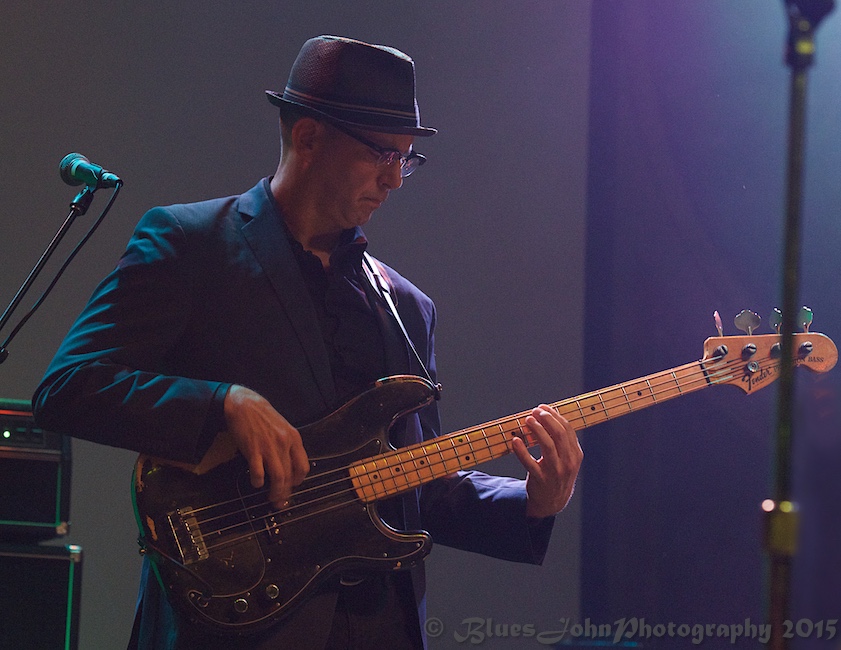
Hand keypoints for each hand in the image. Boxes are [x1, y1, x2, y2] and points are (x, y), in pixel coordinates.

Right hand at [223, 385, 309, 507]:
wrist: (243, 404)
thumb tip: (289, 465)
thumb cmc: (262, 417)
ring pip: (279, 477)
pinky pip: (259, 473)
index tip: (292, 487)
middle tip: (280, 501)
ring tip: (271, 498)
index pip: (303, 467)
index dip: (298, 481)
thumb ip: (288, 445)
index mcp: (294, 438)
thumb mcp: (282, 427)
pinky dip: (258, 481)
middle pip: (290, 475)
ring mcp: (269, 447)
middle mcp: (284, 443)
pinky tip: (256, 482)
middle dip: (286, 492)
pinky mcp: (253, 450)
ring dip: (276, 492)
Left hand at [511, 405, 582, 518]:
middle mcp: (568, 462)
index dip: (554, 415)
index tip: (542, 407)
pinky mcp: (540, 480)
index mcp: (575, 454)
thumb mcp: (566, 458)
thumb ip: (561, 441)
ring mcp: (555, 472)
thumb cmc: (557, 473)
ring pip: (547, 446)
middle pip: (559, 435)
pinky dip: (522, 451)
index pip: (567, 429)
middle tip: (534, 412)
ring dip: (537, 430)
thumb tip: (547, 415)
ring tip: (527, 420)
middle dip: (547, 420)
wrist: (552, 502)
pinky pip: (530, 463)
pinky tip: (515, 441)